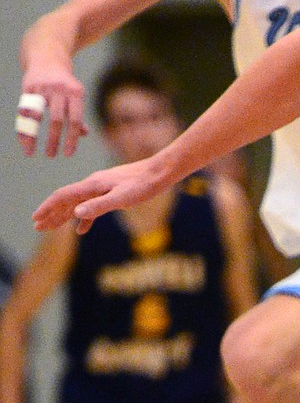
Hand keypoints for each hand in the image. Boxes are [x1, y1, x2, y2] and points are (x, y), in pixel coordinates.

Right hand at [16, 63, 88, 156]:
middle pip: (56, 119)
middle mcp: (60, 90)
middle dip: (54, 140)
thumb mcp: (76, 95)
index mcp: (76, 93)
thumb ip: (77, 113)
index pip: (74, 121)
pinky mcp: (28, 87)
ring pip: (37, 116)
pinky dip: (23, 126)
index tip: (67, 154)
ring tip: (33, 152)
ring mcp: (42, 88)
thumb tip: (83, 134)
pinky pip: (24, 110)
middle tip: (52, 156)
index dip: (71, 139)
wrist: (47, 57)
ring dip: (34, 136)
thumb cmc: (65, 83)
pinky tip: (23, 140)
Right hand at [33, 162, 165, 233]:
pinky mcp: (111, 192)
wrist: (159, 172)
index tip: (35, 219)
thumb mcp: (122, 198)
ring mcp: (101, 188)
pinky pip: (92, 207)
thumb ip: (99, 205)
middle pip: (66, 200)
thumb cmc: (144, 185)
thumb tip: (76, 214)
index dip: (48, 208)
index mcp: (92, 186)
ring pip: (77, 204)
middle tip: (37, 227)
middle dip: (51, 214)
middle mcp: (93, 185)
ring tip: (51, 228)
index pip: (63, 197)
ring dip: (63, 216)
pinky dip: (85, 218)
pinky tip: (81, 229)